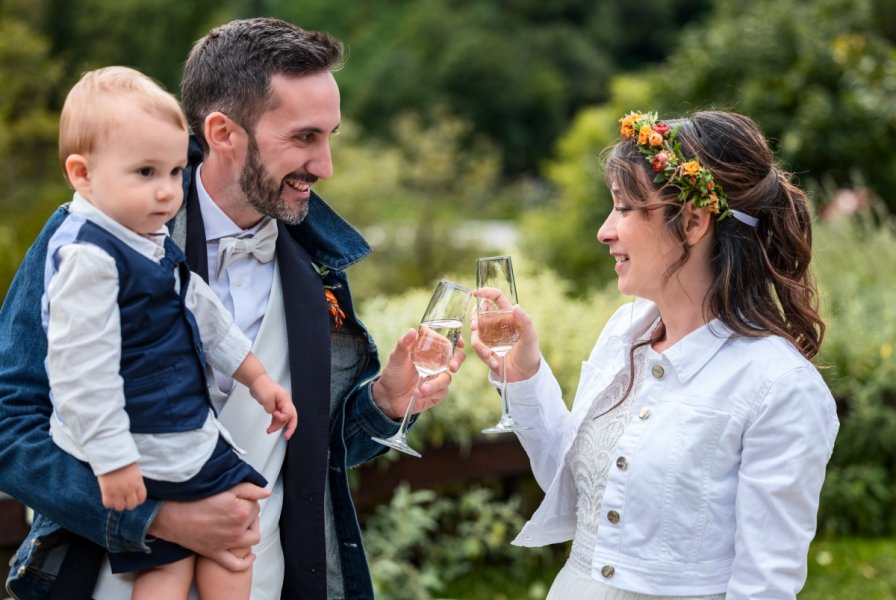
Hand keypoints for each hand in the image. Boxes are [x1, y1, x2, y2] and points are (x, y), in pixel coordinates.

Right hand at [98, 463, 146, 510]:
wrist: (111, 455)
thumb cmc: (123, 462)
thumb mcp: (135, 472)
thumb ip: (135, 483)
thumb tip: (133, 493)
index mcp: (138, 483)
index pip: (141, 499)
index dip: (137, 501)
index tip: (132, 499)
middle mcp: (129, 489)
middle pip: (131, 506)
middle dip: (128, 505)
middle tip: (123, 501)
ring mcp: (118, 491)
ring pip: (120, 507)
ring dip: (117, 505)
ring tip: (115, 500)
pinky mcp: (107, 491)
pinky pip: (108, 504)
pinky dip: (108, 503)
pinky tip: (108, 498)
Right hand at [148, 482, 270, 570]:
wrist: (171, 515)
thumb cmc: (195, 498)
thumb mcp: (225, 487)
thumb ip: (249, 488)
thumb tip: (266, 493)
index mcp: (242, 512)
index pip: (255, 504)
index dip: (247, 498)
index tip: (236, 497)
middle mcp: (238, 530)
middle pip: (254, 519)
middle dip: (249, 512)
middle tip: (235, 505)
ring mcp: (228, 544)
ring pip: (252, 538)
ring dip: (251, 530)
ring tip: (241, 522)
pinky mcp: (216, 554)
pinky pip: (236, 564)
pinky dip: (246, 561)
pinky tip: (250, 555)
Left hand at [249, 374, 298, 439]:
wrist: (256, 381)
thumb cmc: (263, 386)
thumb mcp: (267, 399)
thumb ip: (271, 409)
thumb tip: (273, 415)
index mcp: (286, 399)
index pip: (289, 413)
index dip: (282, 417)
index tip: (274, 416)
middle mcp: (285, 402)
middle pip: (291, 417)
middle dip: (290, 428)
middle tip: (286, 436)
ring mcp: (281, 405)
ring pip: (284, 418)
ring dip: (278, 425)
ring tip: (270, 430)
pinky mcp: (275, 406)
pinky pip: (278, 417)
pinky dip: (275, 422)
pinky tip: (271, 426)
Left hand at [372, 328, 466, 418]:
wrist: (389, 398)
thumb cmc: (393, 374)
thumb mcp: (396, 358)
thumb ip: (403, 344)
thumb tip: (412, 331)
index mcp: (429, 352)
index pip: (448, 343)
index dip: (457, 341)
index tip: (459, 343)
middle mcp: (436, 364)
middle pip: (456, 359)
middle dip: (457, 361)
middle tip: (452, 367)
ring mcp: (437, 379)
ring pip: (447, 378)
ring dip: (435, 384)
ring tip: (420, 390)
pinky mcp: (437, 393)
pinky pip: (442, 392)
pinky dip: (431, 393)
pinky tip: (419, 395)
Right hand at [471, 287, 540, 381]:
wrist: (524, 376)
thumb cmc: (530, 354)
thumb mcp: (531, 337)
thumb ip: (526, 321)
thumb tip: (516, 306)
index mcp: (509, 316)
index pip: (496, 298)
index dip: (486, 292)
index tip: (476, 293)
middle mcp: (498, 324)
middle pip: (480, 312)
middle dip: (474, 318)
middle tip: (475, 326)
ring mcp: (490, 336)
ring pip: (475, 331)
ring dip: (478, 342)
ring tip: (487, 353)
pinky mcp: (485, 349)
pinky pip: (477, 347)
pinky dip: (483, 354)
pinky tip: (494, 362)